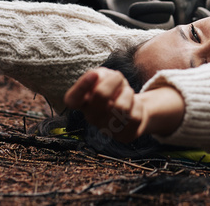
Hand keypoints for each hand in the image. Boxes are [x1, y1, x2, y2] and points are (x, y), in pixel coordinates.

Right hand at [64, 67, 183, 141]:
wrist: (132, 104)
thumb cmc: (113, 88)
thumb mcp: (104, 76)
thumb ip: (99, 75)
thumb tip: (97, 77)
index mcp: (83, 103)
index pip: (72, 100)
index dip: (81, 86)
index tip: (94, 74)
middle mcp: (92, 118)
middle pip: (101, 94)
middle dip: (115, 79)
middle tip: (119, 78)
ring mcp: (107, 129)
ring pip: (121, 107)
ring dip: (128, 93)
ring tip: (126, 93)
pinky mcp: (124, 135)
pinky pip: (134, 116)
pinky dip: (138, 105)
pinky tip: (133, 106)